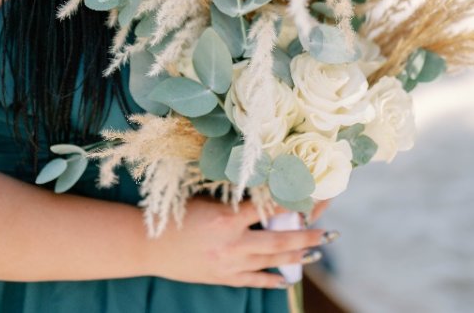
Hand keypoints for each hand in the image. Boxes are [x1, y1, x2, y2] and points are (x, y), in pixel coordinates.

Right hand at [145, 197, 332, 288]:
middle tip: (328, 233)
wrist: (149, 246)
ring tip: (316, 252)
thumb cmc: (176, 217)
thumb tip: (262, 197)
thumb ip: (234, 202)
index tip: (310, 199)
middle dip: (306, 236)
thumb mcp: (206, 202)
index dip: (291, 204)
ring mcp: (229, 264)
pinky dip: (270, 279)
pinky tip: (285, 278)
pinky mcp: (223, 277)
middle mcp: (232, 243)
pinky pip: (253, 281)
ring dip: (296, 257)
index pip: (268, 208)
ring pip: (271, 262)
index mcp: (227, 218)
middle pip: (278, 240)